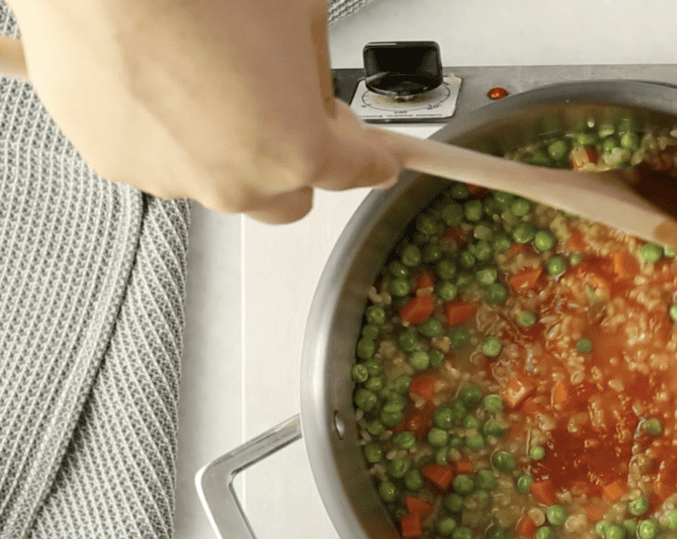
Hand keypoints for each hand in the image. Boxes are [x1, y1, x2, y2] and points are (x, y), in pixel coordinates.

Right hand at [7, 0, 400, 222]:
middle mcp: (236, 180)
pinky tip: (159, 77)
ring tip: (204, 71)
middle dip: (295, 163)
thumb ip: (314, 68)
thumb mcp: (298, 11)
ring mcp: (172, 178)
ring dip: (226, 145)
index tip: (378, 160)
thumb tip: (310, 86)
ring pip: (220, 178)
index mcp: (295, 149)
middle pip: (287, 199)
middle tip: (286, 110)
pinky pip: (161, 157)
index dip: (371, 161)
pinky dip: (168, 131)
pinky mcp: (116, 163)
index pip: (353, 171)